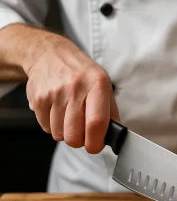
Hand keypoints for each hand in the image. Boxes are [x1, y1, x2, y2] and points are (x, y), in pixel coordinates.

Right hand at [24, 32, 119, 152]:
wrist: (49, 54)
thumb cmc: (82, 73)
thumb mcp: (104, 85)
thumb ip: (111, 112)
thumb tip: (114, 135)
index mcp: (97, 85)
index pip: (96, 123)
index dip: (96, 142)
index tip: (96, 146)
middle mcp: (75, 88)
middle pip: (75, 135)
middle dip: (80, 142)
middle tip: (82, 133)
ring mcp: (55, 93)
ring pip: (59, 135)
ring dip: (66, 133)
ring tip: (70, 117)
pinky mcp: (38, 99)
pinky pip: (46, 128)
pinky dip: (53, 126)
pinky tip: (58, 112)